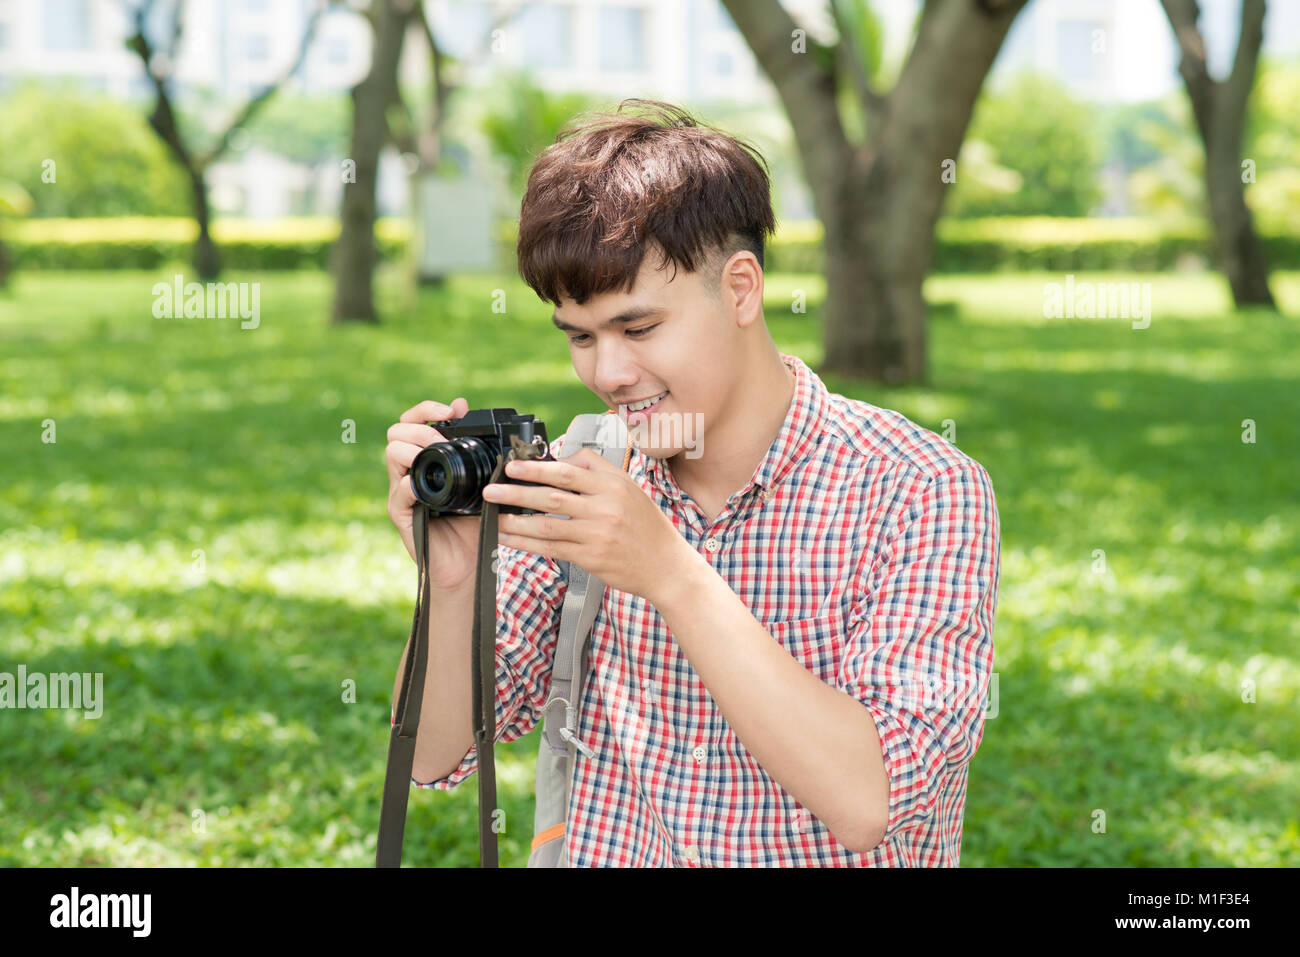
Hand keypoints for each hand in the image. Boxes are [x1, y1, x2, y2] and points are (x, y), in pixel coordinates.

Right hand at [385, 397, 482, 589]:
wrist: (469, 564)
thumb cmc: (474, 525)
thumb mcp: (482, 484)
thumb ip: (479, 454)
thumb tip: (481, 420)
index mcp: (425, 460)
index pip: (412, 422)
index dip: (427, 409)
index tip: (452, 409)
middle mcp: (409, 472)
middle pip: (396, 432)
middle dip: (421, 426)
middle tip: (443, 437)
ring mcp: (402, 492)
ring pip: (391, 454)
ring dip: (414, 448)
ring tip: (438, 454)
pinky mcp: (401, 514)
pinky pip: (399, 492)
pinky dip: (410, 485)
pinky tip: (424, 485)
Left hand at [482, 449, 699, 605]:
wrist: (666, 564)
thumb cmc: (646, 525)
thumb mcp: (628, 488)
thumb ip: (596, 470)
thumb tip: (561, 458)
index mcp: (613, 485)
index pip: (568, 471)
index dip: (536, 468)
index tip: (512, 466)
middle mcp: (605, 508)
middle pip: (552, 497)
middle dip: (517, 492)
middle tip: (492, 489)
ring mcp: (597, 534)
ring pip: (547, 526)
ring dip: (515, 521)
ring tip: (493, 517)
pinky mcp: (591, 558)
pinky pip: (552, 549)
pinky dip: (527, 544)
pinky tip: (510, 539)